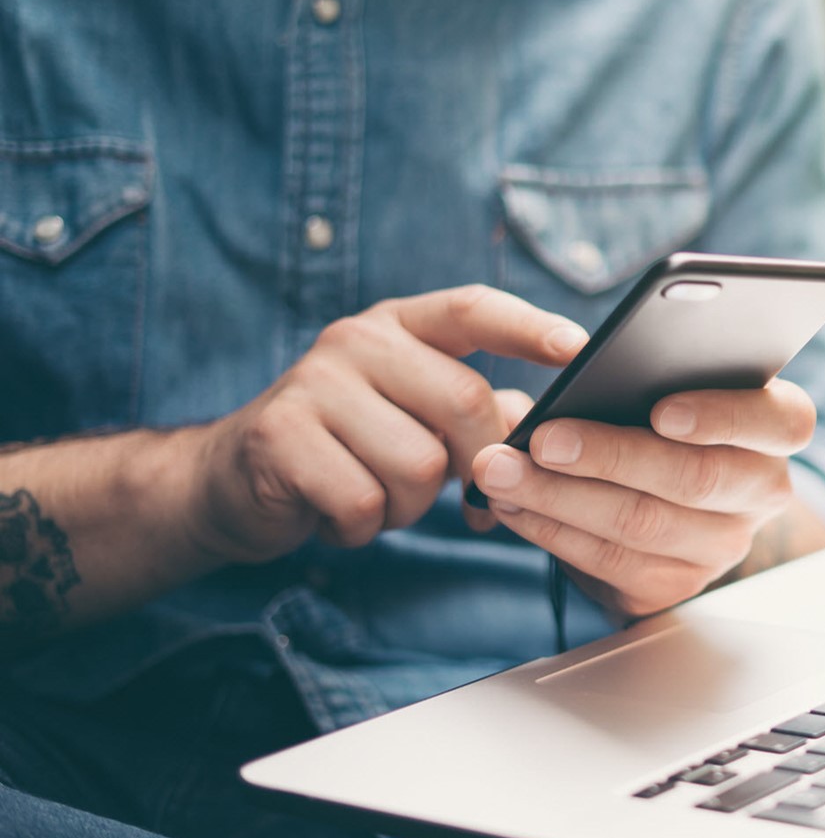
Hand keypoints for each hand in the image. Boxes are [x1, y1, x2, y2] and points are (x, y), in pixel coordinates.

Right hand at [190, 285, 585, 562]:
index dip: (529, 327)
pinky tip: (337, 514)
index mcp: (400, 326)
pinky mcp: (278, 435)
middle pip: (463, 402)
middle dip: (477, 464)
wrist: (232, 482)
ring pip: (418, 464)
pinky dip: (362, 526)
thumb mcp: (416, 419)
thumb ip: (482, 414)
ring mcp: (313, 382)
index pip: (473, 310)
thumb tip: (543, 426)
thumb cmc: (350, 448)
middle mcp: (357, 340)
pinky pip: (363, 500)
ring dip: (409, 506)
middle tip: (462, 496)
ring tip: (377, 496)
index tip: (579, 350)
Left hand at [468, 381, 815, 616]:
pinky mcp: (675, 585)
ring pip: (641, 524)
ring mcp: (722, 546)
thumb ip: (648, 374)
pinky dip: (550, 530)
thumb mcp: (668, 387)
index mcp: (774, 428)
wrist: (662, 501)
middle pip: (696, 478)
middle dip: (610, 456)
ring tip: (501, 469)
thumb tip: (581, 366)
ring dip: (559, 496)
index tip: (661, 411)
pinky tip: (512, 504)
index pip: (782, 421)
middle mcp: (761, 491)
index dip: (723, 417)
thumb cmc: (658, 422)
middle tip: (544, 438)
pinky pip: (608, 562)